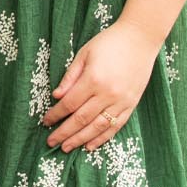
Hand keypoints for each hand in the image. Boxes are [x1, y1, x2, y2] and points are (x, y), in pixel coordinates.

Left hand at [40, 20, 157, 152]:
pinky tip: (90, 145)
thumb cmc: (109, 43)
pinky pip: (115, 126)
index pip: (69, 104)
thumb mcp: (85, 53)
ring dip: (81, 139)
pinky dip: (102, 138)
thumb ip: (70, 77)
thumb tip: (56, 96)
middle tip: (52, 142)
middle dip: (64, 133)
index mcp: (93, 79)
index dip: (56, 115)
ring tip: (67, 148)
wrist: (141, 38)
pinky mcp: (131, 104)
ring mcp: (122, 101)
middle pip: (81, 119)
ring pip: (98, 127)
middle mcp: (108, 94)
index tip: (46, 122)